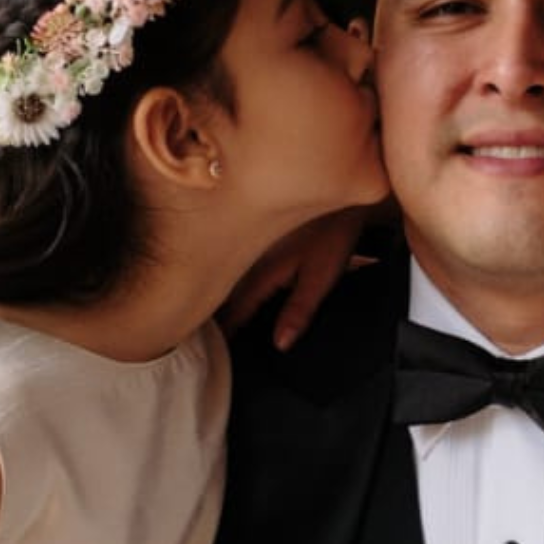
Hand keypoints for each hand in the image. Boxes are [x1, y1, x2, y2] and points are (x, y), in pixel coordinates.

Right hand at [219, 206, 376, 345]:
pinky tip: (230, 283)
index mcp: (261, 273)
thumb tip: (280, 343)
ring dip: (218, 294)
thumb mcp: (322, 277)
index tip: (213, 354)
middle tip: (204, 340)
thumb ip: (299, 311)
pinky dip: (230, 274)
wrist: (339, 188)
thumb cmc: (334, 230)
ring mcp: (245, 243)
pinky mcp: (251, 233)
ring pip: (225, 276)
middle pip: (221, 294)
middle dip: (214, 317)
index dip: (224, 334)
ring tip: (210, 317)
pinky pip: (233, 259)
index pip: (233, 312)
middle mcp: (246, 257)